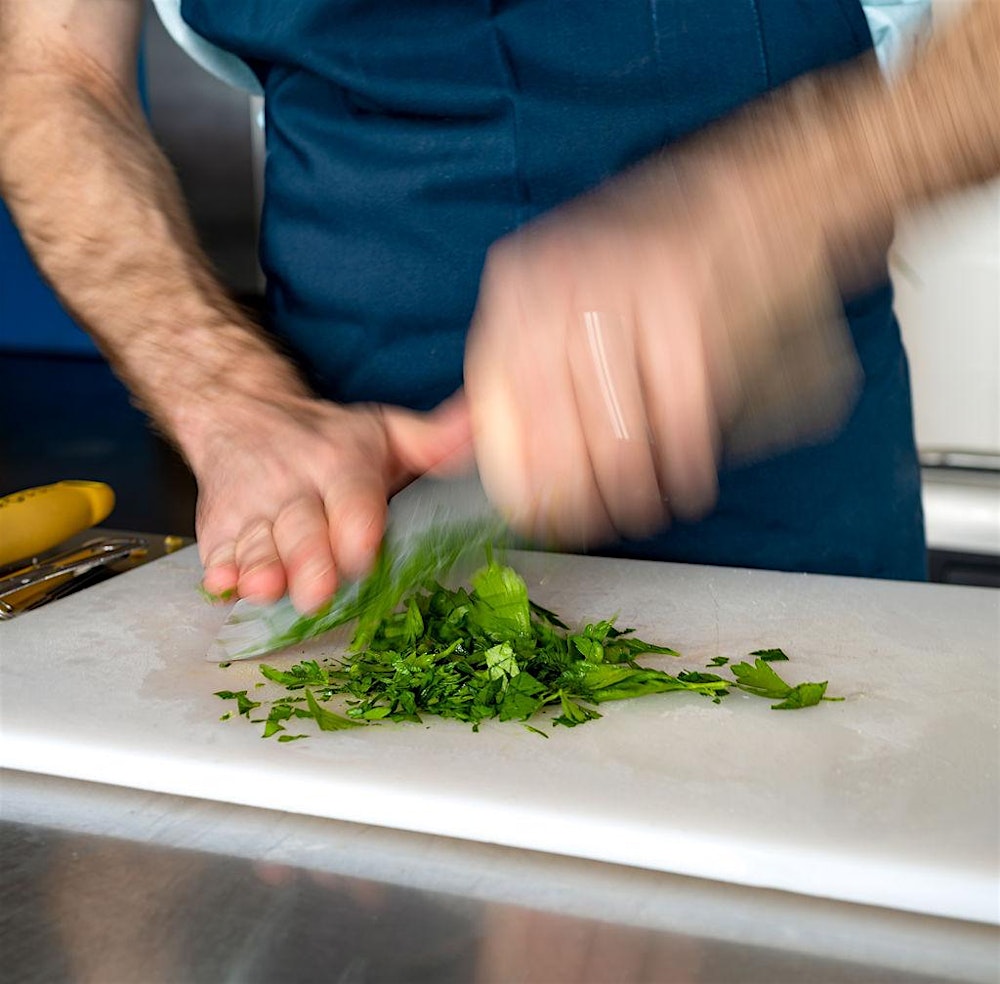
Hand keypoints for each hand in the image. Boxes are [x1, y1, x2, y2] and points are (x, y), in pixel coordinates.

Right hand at [188, 389, 471, 613]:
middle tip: (317, 592)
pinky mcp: (220, 527)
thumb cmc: (325, 438)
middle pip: (302, 528)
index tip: (363, 550)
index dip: (356, 523)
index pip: (350, 494)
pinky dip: (219, 569)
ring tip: (265, 588)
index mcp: (339, 461)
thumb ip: (433, 439)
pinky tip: (223, 584)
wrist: (242, 413)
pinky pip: (219, 551)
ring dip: (261, 567)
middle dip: (309, 560)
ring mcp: (253, 508)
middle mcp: (294, 484)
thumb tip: (485, 430)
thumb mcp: (382, 430)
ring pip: (258, 542)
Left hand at [464, 144, 860, 547]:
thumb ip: (504, 370)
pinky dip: (685, 466)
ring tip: (644, 513)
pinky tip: (689, 487)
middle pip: (556, 425)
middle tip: (594, 526)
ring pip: (618, 431)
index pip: (501, 400)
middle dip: (576, 495)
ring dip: (633, 492)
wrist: (750, 187)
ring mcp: (627, 293)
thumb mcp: (556, 291)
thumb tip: (454, 445)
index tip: (535, 514)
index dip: (519, 471)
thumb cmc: (646, 253)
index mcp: (520, 282)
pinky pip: (681, 416)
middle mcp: (562, 284)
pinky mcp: (690, 309)